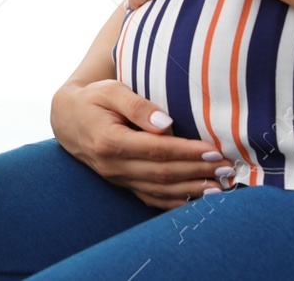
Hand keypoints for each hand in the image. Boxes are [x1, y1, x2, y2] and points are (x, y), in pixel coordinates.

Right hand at [51, 79, 232, 208]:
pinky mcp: (122, 184)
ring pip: (159, 190)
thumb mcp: (111, 90)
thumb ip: (138, 105)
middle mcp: (113, 166)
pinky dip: (175, 202)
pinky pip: (150, 198)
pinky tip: (196, 200)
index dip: (187, 152)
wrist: (67, 118)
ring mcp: (117, 179)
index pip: (157, 150)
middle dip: (197, 172)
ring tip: (220, 187)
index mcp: (110, 141)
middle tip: (226, 169)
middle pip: (162, 174)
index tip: (214, 150)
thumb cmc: (93, 99)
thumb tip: (166, 123)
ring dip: (191, 191)